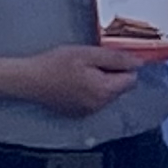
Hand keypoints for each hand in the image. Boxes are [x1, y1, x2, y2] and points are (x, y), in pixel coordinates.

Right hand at [22, 43, 147, 115]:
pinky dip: (90, 90)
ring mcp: (88, 112)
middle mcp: (99, 106)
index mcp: (104, 91)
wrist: (28, 79)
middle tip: (89, 62)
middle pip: (120, 88)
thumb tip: (139, 63)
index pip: (131, 79)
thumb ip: (116, 59)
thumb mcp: (88, 54)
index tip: (106, 58)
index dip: (122, 65)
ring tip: (80, 71)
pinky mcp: (77, 113)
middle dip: (112, 74)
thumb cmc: (56, 63)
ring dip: (101, 82)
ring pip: (107, 94)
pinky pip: (94, 100)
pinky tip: (74, 82)